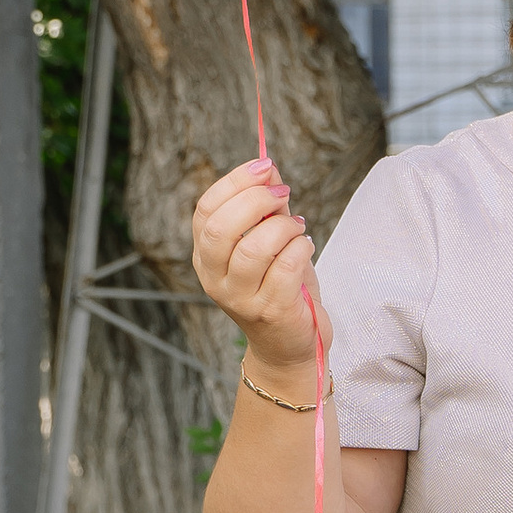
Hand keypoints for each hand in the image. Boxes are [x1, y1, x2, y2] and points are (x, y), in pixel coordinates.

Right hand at [191, 156, 319, 377]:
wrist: (289, 346)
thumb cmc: (279, 287)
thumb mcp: (270, 242)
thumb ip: (268, 208)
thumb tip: (269, 168)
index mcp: (206, 256)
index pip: (206, 210)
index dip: (235, 182)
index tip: (265, 166)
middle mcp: (215, 278)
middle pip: (222, 228)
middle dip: (257, 200)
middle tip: (284, 195)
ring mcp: (240, 298)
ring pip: (254, 248)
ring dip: (284, 228)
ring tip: (298, 228)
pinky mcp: (270, 311)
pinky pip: (286, 268)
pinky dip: (301, 248)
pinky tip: (306, 247)